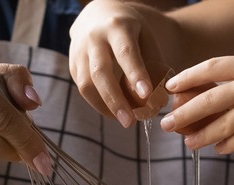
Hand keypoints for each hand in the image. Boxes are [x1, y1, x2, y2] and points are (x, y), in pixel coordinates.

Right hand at [69, 0, 167, 126]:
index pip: (125, 52)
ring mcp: (79, 52)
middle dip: (115, 100)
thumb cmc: (129, 30)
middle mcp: (94, 38)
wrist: (97, 14)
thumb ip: (153, 63)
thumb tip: (160, 96)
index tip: (146, 94)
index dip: (135, 74)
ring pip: (86, 85)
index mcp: (117, 27)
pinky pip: (83, 89)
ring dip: (105, 107)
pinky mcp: (73, 65)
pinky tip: (114, 112)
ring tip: (125, 120)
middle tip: (130, 122)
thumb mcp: (145, 36)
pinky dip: (99, 104)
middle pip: (101, 72)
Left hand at [161, 55, 233, 154]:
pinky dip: (223, 146)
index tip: (171, 88)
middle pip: (206, 99)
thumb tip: (209, 104)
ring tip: (187, 143)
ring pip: (216, 124)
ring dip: (198, 135)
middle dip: (182, 113)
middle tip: (166, 123)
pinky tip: (217, 149)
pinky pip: (232, 141)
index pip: (211, 67)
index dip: (187, 78)